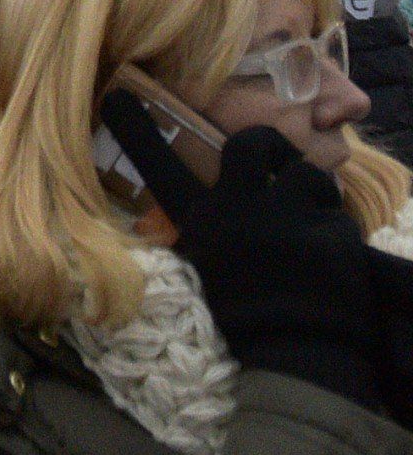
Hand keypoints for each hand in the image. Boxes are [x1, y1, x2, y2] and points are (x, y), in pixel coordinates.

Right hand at [100, 102, 384, 410]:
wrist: (298, 356)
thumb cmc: (246, 317)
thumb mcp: (208, 267)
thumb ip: (205, 230)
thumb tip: (194, 209)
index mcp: (203, 221)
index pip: (159, 166)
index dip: (136, 130)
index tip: (116, 97)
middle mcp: (240, 208)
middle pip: (253, 144)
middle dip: (268, 143)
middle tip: (273, 158)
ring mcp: (288, 216)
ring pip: (308, 173)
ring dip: (312, 189)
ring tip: (312, 211)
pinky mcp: (332, 232)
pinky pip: (338, 214)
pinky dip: (336, 230)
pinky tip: (332, 254)